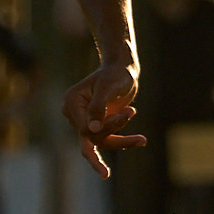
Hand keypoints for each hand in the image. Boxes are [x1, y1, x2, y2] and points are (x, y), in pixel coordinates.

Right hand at [61, 61, 146, 177]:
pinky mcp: (96, 127)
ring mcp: (84, 121)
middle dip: (114, 127)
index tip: (127, 112)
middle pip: (91, 137)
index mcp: (71, 103)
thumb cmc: (114, 75)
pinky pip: (107, 141)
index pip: (85, 128)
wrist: (121, 71)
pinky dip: (124, 142)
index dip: (107, 125)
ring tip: (132, 112)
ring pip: (100, 142)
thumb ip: (98, 107)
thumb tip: (92, 130)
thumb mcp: (107, 87)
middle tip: (131, 110)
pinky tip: (141, 139)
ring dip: (122, 136)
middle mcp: (74, 114)